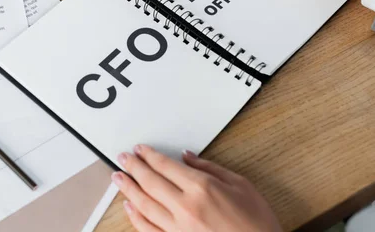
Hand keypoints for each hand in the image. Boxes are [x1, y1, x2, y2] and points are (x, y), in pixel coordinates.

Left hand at [112, 145, 281, 231]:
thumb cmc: (257, 222)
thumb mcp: (241, 185)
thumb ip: (210, 168)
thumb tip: (187, 157)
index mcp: (202, 188)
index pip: (165, 166)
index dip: (149, 156)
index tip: (139, 149)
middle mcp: (186, 207)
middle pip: (150, 182)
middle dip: (133, 167)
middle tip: (121, 158)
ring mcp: (178, 228)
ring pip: (144, 204)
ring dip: (128, 188)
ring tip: (118, 177)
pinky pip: (148, 229)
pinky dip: (135, 217)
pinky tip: (129, 206)